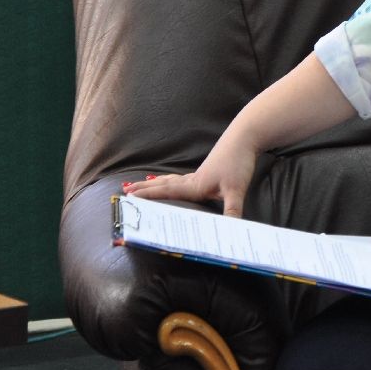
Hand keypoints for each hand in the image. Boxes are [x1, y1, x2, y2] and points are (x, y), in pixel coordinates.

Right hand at [123, 129, 257, 217]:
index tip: (128, 197)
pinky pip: (183, 179)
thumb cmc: (238, 161)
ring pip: (172, 180)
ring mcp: (199, 174)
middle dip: (144, 189)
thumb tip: (231, 232)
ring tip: (143, 184)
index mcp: (194, 185)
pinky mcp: (207, 171)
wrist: (245, 136)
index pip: (166, 192)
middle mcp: (193, 179)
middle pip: (164, 185)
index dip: (147, 196)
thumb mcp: (237, 190)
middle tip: (125, 190)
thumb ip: (232, 211)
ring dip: (156, 184)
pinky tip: (177, 183)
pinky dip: (173, 181)